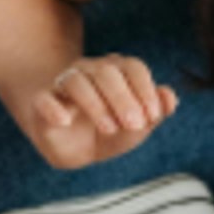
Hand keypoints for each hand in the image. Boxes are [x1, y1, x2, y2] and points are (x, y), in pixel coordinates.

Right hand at [27, 54, 177, 170]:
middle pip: (106, 72)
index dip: (145, 89)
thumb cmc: (108, 130)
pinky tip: (65, 120)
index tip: (153, 116)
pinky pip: (44, 98)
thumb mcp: (136, 127)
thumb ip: (155, 113)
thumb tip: (170, 98)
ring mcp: (63, 85)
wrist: (72, 147)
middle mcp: (89, 71)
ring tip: (109, 128)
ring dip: (95, 104)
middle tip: (135, 125)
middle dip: (123, 98)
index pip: (132, 67)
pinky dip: (53, 107)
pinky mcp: (42, 103)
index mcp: (115, 71)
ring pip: (76, 81)